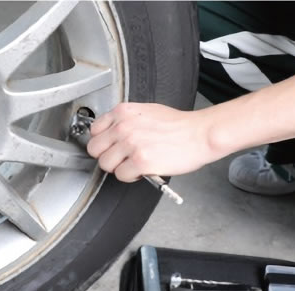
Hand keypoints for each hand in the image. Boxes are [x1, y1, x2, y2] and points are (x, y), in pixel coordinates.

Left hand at [87, 103, 216, 181]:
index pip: (94, 130)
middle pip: (95, 149)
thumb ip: (126, 120)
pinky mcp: (139, 161)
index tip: (110, 146)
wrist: (200, 134)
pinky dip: (131, 176)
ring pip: (106, 164)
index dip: (103, 142)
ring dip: (119, 168)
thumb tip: (112, 133)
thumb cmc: (179, 125)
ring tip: (134, 164)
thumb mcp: (147, 111)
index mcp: (123, 112)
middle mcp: (123, 126)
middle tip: (121, 158)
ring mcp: (130, 144)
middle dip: (108, 156)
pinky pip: (121, 175)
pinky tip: (142, 169)